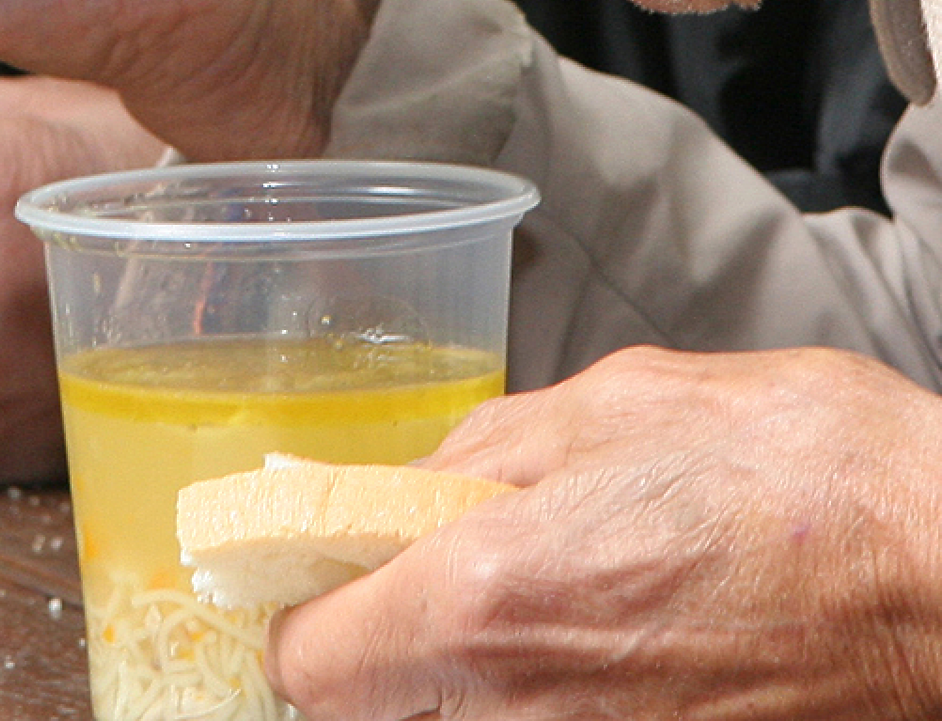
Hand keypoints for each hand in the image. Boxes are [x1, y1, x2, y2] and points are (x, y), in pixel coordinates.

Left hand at [270, 345, 941, 718]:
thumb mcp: (599, 408)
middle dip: (380, 655)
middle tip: (417, 586)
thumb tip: (394, 496)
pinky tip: (596, 643)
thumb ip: (468, 460)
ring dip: (459, 683)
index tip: (326, 576)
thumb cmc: (793, 469)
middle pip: (375, 718)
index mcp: (486, 600)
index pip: (310, 665)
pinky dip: (536, 700)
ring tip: (527, 606)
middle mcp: (524, 712)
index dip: (305, 614)